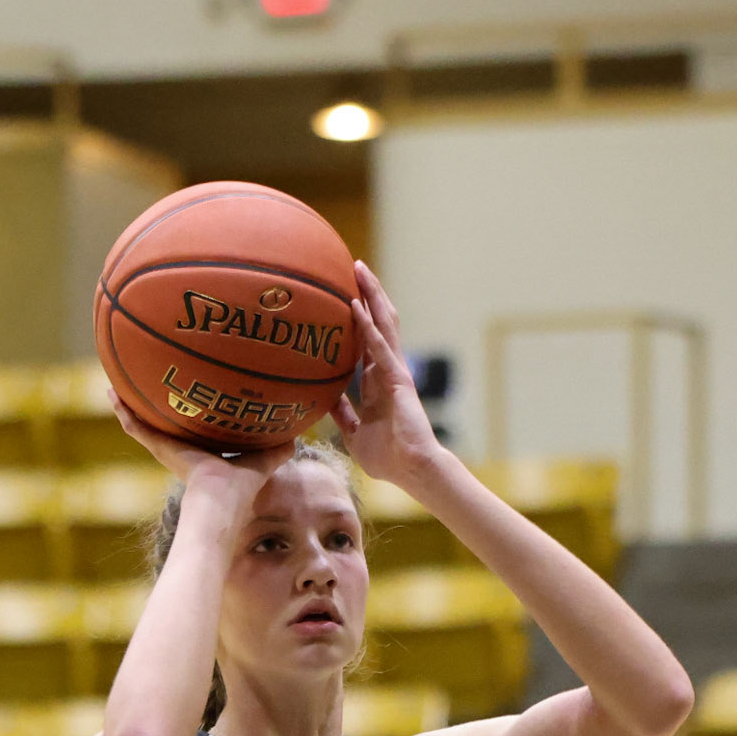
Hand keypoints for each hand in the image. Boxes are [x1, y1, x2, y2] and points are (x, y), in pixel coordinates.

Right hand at [109, 389, 293, 497]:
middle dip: (157, 406)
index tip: (186, 397)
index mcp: (203, 453)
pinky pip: (137, 427)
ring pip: (144, 422)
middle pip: (165, 424)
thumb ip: (277, 450)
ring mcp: (167, 448)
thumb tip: (298, 438)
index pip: (194, 431)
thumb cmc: (241, 488)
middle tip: (148, 383)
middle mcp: (181, 449)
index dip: (191, 416)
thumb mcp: (262, 462)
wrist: (221, 500)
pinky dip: (123, 411)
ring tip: (118, 384)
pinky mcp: (159, 447)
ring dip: (131, 405)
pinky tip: (112, 392)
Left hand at [331, 262, 441, 490]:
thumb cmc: (387, 458)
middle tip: (352, 265)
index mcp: (376, 383)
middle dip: (367, 293)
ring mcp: (394, 371)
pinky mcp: (398, 378)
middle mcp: (387, 370)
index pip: (364, 341)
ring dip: (371, 295)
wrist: (411, 470)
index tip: (342, 292)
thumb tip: (326, 402)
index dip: (356, 316)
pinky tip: (355, 304)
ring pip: (383, 324)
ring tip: (359, 268)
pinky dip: (367, 325)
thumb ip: (343, 415)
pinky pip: (379, 346)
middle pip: (377, 322)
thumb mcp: (353, 433)